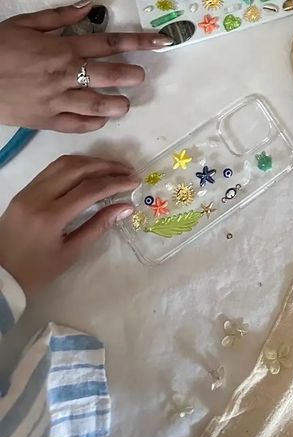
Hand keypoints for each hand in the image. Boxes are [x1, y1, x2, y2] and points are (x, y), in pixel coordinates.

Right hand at [0, 1, 170, 131]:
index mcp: (64, 48)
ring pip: (97, 106)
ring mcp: (56, 100)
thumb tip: (91, 4)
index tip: (162, 41)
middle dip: (132, 76)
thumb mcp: (26, 23)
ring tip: (124, 104)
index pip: (111, 44)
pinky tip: (99, 119)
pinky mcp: (45, 121)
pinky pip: (75, 125)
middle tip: (141, 77)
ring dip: (117, 105)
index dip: (140, 41)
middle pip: (110, 76)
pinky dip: (91, 123)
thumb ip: (61, 16)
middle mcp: (66, 74)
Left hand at [0, 155, 136, 294]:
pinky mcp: (25, 190)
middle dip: (107, 167)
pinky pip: (52, 168)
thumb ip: (99, 226)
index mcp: (50, 217)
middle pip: (78, 169)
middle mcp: (38, 197)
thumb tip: (126, 207)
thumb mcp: (70, 253)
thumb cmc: (37, 270)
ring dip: (91, 162)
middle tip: (127, 171)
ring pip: (64, 163)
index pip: (89, 189)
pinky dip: (75, 165)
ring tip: (111, 168)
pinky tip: (89, 171)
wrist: (0, 274)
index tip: (135, 182)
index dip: (115, 182)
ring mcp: (29, 190)